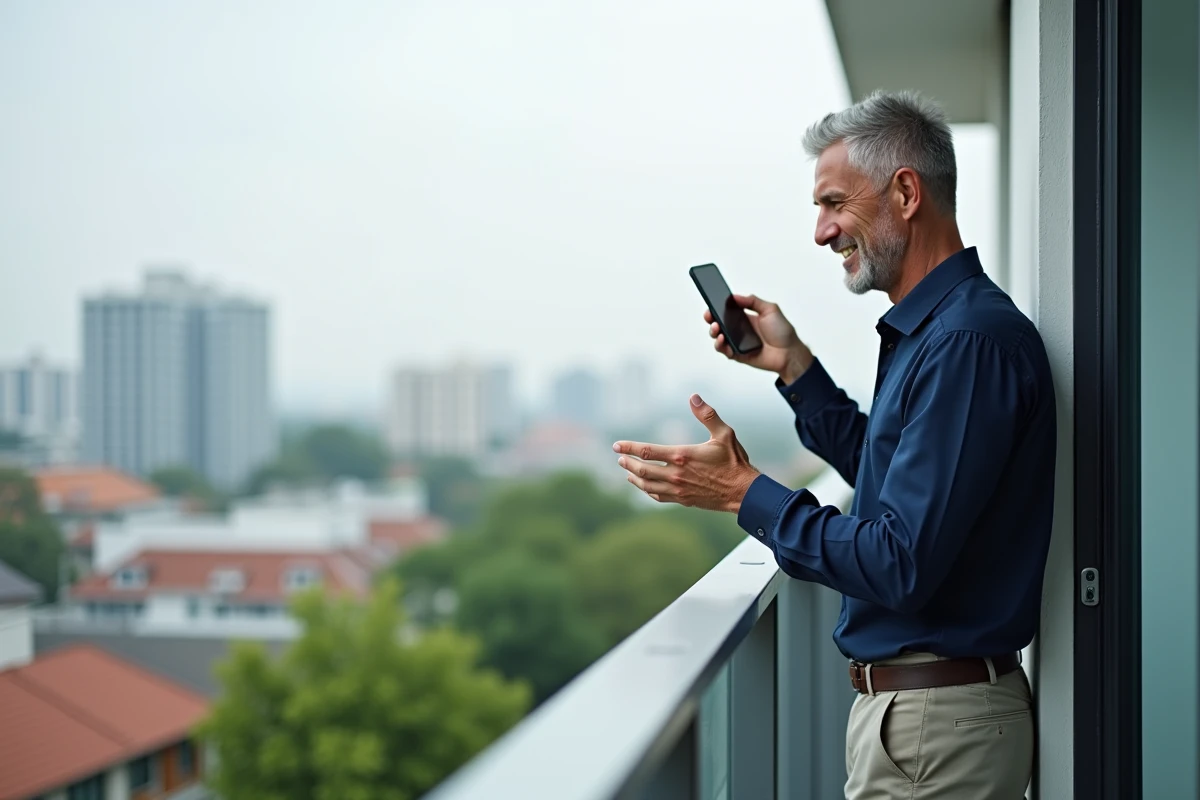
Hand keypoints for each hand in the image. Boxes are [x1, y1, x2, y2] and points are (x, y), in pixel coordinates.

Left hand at [613, 394, 759, 512]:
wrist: (743, 492)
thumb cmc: (734, 461)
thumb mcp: (724, 433)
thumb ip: (707, 415)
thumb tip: (694, 396)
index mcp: (682, 456)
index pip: (647, 451)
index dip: (629, 448)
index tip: (617, 446)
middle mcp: (676, 474)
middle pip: (642, 470)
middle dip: (628, 463)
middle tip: (619, 458)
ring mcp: (678, 489)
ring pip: (647, 486)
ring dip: (634, 478)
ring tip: (627, 472)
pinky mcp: (683, 499)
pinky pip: (658, 497)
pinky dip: (647, 491)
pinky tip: (644, 486)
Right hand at [705, 294, 813, 383]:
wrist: (789, 353)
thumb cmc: (783, 332)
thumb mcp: (770, 309)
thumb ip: (753, 301)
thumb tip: (736, 297)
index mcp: (745, 318)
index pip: (727, 311)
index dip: (717, 307)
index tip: (711, 303)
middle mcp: (740, 330)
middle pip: (719, 324)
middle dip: (711, 319)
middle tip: (710, 315)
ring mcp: (738, 343)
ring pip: (719, 338)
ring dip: (714, 332)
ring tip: (717, 328)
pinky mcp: (738, 355)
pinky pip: (725, 351)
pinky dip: (721, 346)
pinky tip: (723, 340)